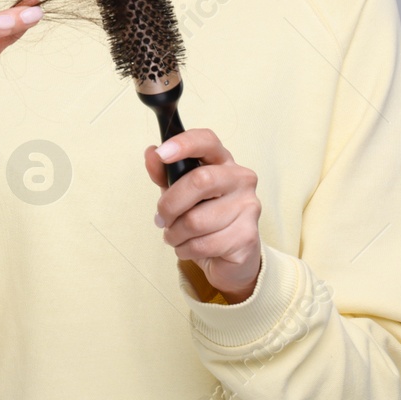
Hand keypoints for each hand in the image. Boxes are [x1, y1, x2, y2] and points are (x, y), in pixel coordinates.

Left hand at [142, 129, 261, 302]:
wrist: (230, 258)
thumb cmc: (203, 217)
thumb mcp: (179, 192)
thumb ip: (164, 173)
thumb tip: (151, 153)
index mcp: (223, 162)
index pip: (207, 141)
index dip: (184, 144)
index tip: (162, 154)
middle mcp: (241, 179)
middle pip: (200, 181)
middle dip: (170, 204)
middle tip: (161, 219)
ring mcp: (249, 207)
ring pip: (196, 220)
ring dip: (175, 234)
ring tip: (176, 236)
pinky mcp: (247, 236)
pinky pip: (203, 244)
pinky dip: (186, 249)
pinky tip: (190, 247)